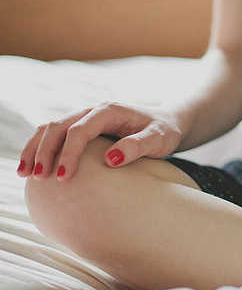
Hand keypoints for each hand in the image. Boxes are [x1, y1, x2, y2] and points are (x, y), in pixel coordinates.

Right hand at [17, 102, 183, 180]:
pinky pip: (55, 133)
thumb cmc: (164, 131)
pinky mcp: (82, 126)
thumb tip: (110, 160)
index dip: (69, 153)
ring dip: (36, 148)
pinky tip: (32, 167)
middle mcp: (94, 110)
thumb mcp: (158, 139)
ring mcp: (86, 117)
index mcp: (111, 111)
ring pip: (51, 127)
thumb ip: (137, 146)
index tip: (63, 177)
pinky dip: (40, 147)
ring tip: (25, 174)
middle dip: (45, 151)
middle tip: (40, 178)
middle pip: (59, 126)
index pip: (81, 130)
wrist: (168, 122)